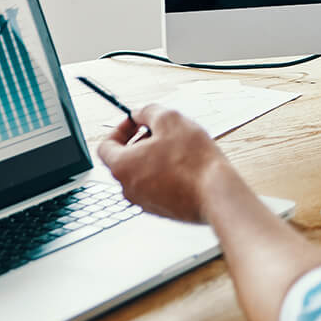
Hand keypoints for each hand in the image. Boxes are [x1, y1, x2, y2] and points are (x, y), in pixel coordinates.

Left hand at [97, 104, 226, 222]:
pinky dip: (165, 174)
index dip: (121, 128)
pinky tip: (186, 166)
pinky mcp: (162, 210)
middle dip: (140, 142)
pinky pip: (156, 187)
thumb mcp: (170, 119)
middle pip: (124, 159)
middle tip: (161, 132)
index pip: (105, 145)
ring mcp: (144, 202)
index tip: (137, 122)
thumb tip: (139, 114)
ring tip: (177, 148)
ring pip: (141, 173)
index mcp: (122, 166)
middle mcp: (128, 187)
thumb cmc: (193, 161)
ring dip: (154, 158)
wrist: (215, 194)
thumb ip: (148, 111)